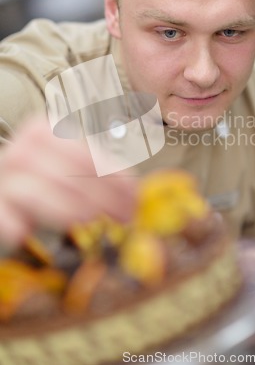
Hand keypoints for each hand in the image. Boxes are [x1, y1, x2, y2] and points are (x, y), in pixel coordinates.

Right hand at [0, 117, 136, 246]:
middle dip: (102, 198)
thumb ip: (99, 170)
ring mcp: (5, 178)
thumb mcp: (70, 163)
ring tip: (91, 219)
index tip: (131, 198)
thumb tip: (129, 189)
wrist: (9, 185)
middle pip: (69, 174)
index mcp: (44, 133)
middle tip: (122, 216)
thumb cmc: (43, 175)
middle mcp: (22, 151)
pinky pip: (4, 214)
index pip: (86, 156)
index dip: (114, 180)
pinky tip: (25, 231)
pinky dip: (14, 223)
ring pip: (39, 193)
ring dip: (70, 210)